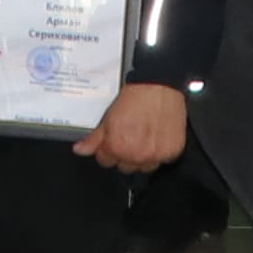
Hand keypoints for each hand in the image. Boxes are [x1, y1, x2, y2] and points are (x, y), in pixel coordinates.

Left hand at [76, 79, 191, 172]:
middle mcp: (136, 155)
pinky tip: (157, 137)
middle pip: (125, 167)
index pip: (106, 161)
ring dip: (143, 156)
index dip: (107, 150)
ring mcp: (155, 155)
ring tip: (144, 137)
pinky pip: (163, 160)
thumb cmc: (135, 97)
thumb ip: (94, 138)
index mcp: (117, 147)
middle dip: (125, 155)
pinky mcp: (172, 152)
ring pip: (144, 167)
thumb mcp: (109, 116)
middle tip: (130, 137)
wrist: (159, 85)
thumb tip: (80, 150)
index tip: (113, 141)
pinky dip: (160, 152)